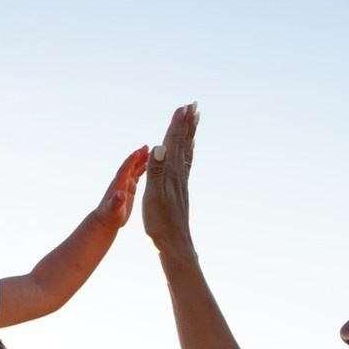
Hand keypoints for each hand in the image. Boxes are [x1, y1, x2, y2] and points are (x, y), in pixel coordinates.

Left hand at [93, 145, 148, 230]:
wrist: (106, 220)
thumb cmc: (109, 215)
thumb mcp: (113, 209)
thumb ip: (117, 202)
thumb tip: (121, 195)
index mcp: (118, 184)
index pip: (125, 169)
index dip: (132, 160)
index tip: (139, 151)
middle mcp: (122, 182)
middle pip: (131, 165)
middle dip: (139, 156)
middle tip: (148, 147)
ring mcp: (126, 185)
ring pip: (135, 169)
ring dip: (142, 161)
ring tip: (151, 153)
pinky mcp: (129, 189)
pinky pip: (136, 176)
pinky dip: (142, 170)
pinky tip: (148, 166)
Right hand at [142, 103, 198, 254]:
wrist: (175, 244)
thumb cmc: (160, 223)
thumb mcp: (153, 196)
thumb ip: (156, 170)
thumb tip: (160, 146)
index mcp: (171, 174)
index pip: (174, 143)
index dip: (177, 124)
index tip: (183, 106)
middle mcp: (179, 175)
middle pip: (184, 144)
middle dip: (187, 124)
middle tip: (193, 105)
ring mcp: (181, 183)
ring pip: (187, 152)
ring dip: (190, 135)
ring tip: (194, 120)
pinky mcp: (180, 191)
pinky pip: (186, 165)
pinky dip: (188, 152)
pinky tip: (189, 151)